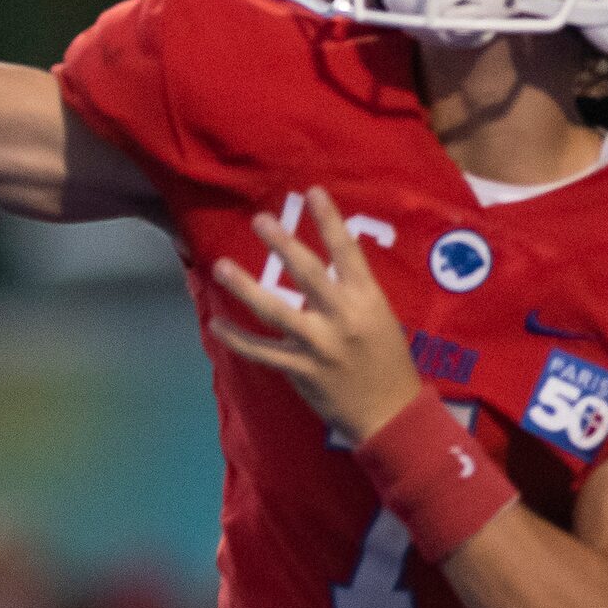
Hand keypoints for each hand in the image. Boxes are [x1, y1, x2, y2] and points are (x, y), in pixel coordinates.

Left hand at [208, 185, 422, 445]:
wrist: (391, 414)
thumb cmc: (388, 360)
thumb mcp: (380, 318)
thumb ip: (353, 293)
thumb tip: (326, 264)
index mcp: (368, 301)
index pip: (348, 253)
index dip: (330, 221)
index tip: (312, 193)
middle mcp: (343, 319)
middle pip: (308, 274)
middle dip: (283, 245)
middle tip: (260, 220)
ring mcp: (319, 345)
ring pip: (275, 311)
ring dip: (245, 287)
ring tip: (221, 266)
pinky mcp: (301, 369)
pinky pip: (261, 352)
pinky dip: (237, 339)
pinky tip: (216, 325)